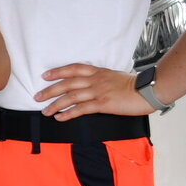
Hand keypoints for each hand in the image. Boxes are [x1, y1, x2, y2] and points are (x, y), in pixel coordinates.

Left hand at [34, 64, 151, 118]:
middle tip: (37, 96)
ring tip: (45, 110)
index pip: (74, 68)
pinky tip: (60, 117)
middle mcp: (95, 80)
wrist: (147, 90)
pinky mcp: (102, 104)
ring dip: (55, 104)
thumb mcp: (115, 77)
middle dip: (50, 90)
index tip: (46, 75)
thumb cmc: (135, 86)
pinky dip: (68, 114)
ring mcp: (98, 91)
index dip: (58, 71)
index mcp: (98, 72)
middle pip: (67, 83)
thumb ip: (102, 79)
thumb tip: (93, 85)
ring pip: (71, 97)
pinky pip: (81, 109)